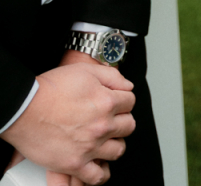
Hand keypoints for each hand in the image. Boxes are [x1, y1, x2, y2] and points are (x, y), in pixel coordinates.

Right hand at [1, 56, 134, 184]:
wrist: (25, 108)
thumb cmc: (52, 88)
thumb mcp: (86, 70)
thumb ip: (112, 76)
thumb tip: (127, 86)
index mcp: (107, 101)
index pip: (131, 102)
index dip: (123, 100)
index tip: (116, 102)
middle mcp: (102, 125)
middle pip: (128, 126)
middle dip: (122, 121)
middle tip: (111, 120)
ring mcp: (89, 146)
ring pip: (118, 150)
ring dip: (114, 144)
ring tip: (106, 140)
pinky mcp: (75, 164)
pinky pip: (97, 176)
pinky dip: (101, 173)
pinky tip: (98, 164)